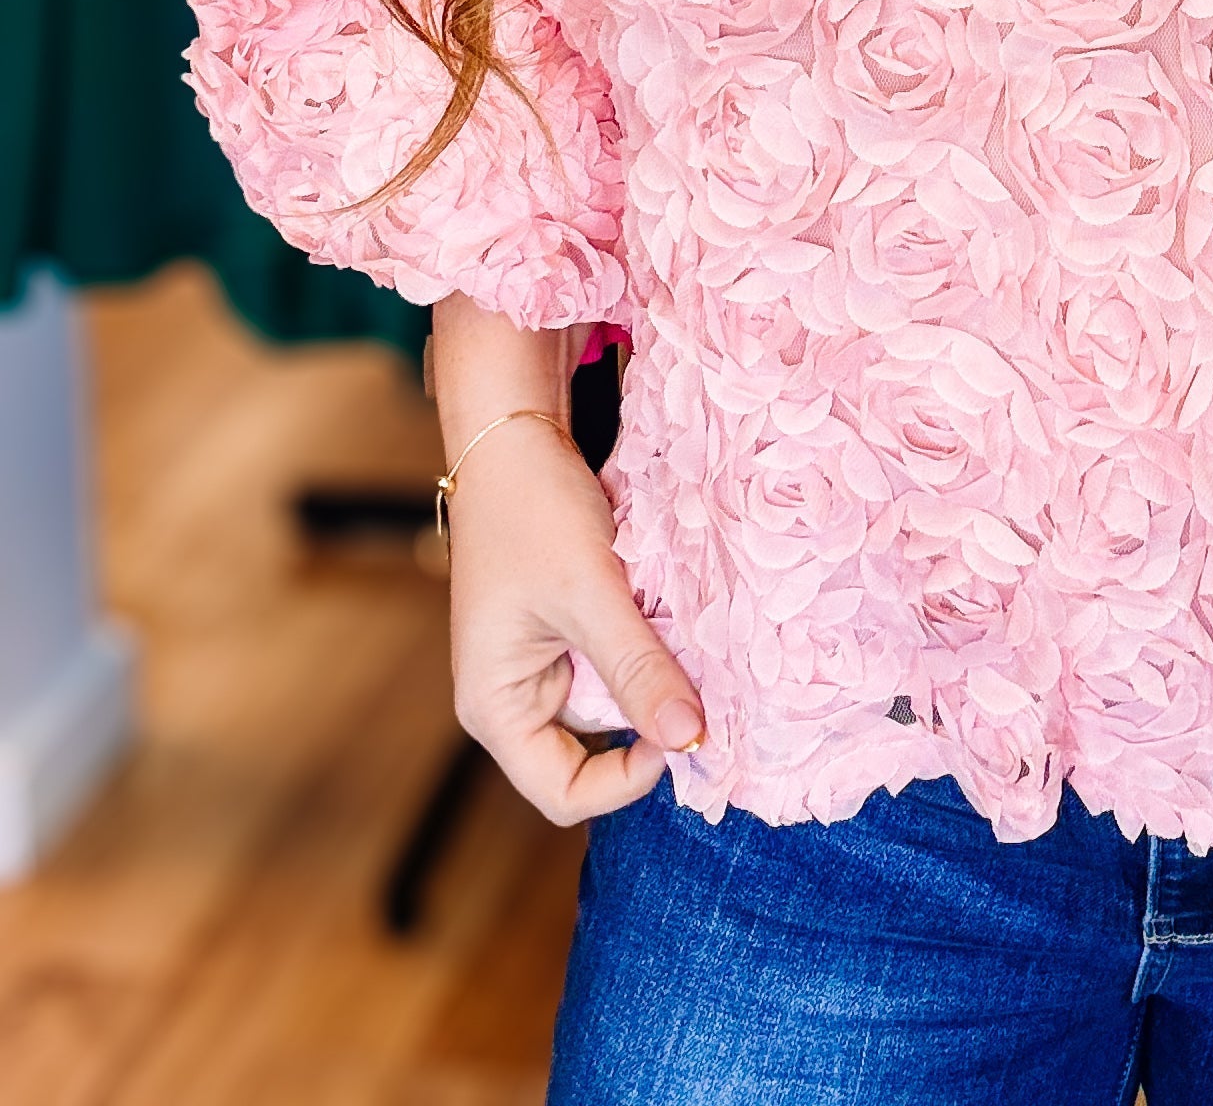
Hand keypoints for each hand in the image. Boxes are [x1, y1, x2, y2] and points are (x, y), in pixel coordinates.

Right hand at [444, 410, 706, 825]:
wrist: (514, 433)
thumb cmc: (531, 509)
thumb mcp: (588, 591)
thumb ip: (637, 667)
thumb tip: (691, 738)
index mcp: (496, 708)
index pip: (565, 792)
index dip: (626, 777)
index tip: (679, 727)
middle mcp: (516, 697)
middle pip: (594, 753)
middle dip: (649, 723)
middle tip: (704, 687)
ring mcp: (544, 664)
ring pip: (615, 702)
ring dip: (654, 679)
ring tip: (691, 645)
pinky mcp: (569, 630)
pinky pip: (618, 660)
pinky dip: (651, 645)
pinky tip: (674, 617)